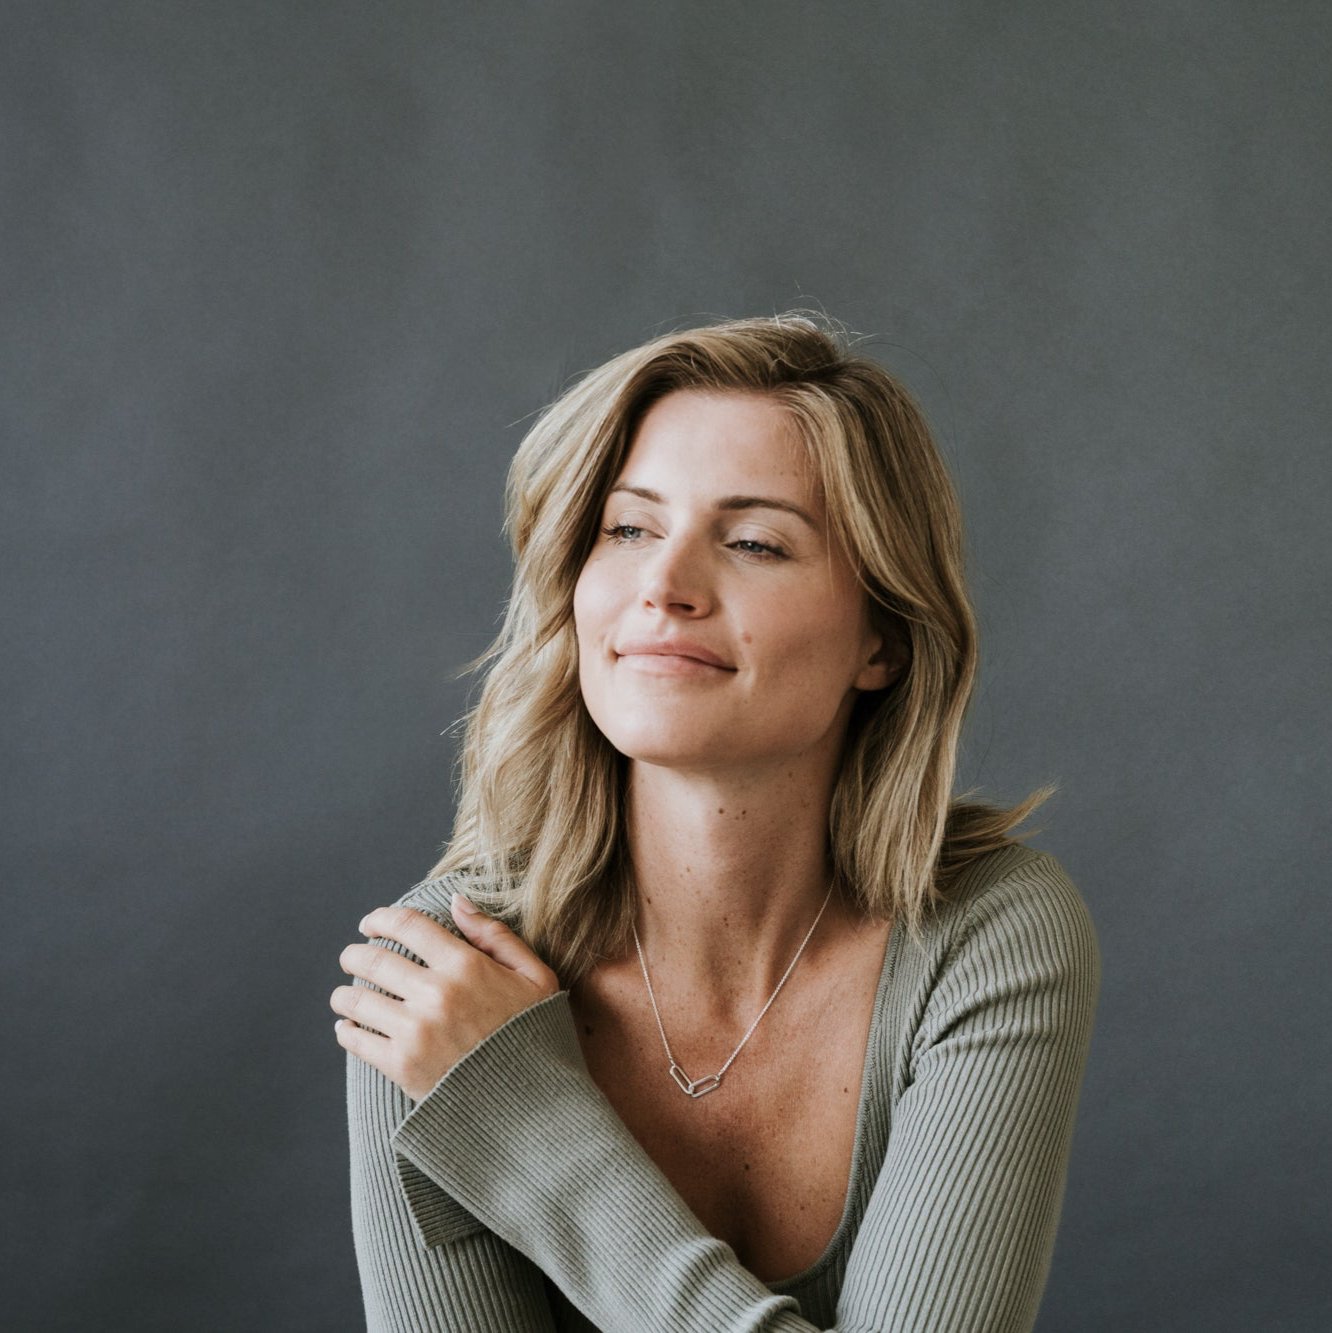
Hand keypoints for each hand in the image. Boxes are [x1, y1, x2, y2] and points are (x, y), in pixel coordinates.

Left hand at [331, 894, 560, 1101]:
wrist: (533, 1102)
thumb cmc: (534, 1034)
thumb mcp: (533, 976)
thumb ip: (494, 935)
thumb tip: (455, 900)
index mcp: (466, 965)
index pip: (408, 926)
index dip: (382, 918)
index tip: (370, 923)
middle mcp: (436, 993)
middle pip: (374, 959)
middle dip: (355, 954)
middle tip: (351, 956)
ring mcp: (416, 1031)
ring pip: (357, 999)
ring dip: (344, 993)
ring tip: (345, 994)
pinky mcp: (402, 1066)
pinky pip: (357, 1040)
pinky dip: (346, 1030)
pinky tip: (348, 1026)